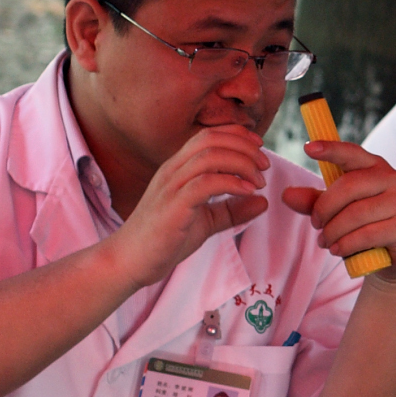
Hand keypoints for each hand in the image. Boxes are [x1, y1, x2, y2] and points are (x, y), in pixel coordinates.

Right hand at [106, 125, 269, 287]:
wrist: (130, 261)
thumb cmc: (164, 239)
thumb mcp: (206, 221)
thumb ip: (232, 210)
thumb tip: (264, 202)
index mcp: (179, 168)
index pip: (209, 135)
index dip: (239, 136)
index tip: (261, 149)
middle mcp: (173, 170)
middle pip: (212, 139)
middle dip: (245, 147)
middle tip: (265, 166)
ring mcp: (171, 186)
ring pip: (209, 156)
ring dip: (242, 163)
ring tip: (259, 182)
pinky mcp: (173, 206)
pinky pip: (204, 183)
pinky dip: (231, 183)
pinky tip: (248, 192)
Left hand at [282, 140, 395, 282]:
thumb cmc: (364, 225)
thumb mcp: (337, 210)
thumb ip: (314, 201)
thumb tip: (287, 195)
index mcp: (375, 167)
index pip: (351, 152)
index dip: (331, 149)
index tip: (308, 148)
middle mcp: (393, 179)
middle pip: (348, 187)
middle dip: (324, 209)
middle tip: (315, 225)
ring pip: (356, 214)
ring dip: (333, 232)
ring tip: (325, 242)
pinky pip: (367, 234)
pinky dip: (346, 245)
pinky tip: (338, 250)